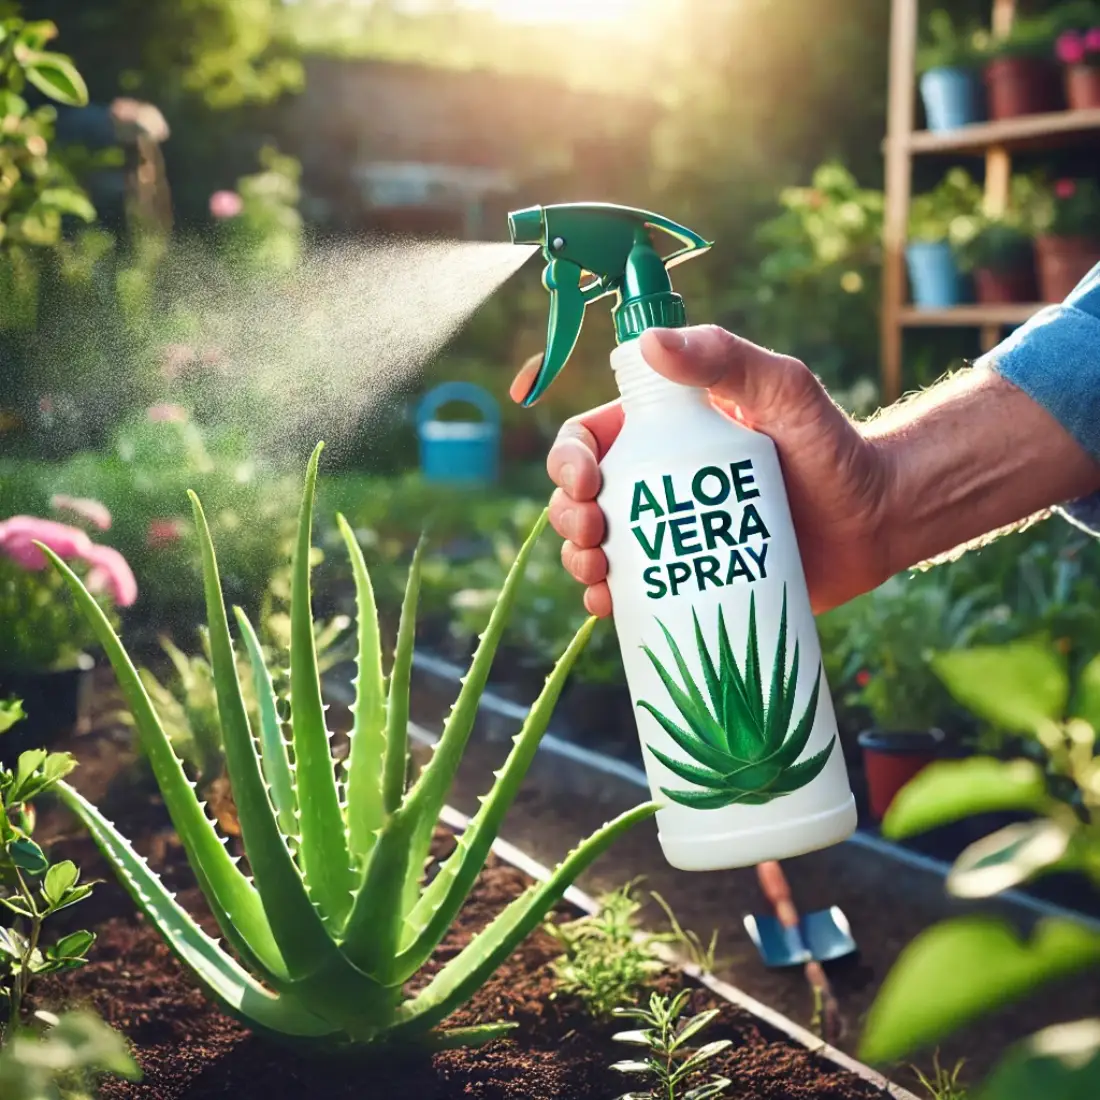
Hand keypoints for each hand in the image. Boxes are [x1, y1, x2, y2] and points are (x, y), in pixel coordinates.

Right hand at [522, 326, 893, 617]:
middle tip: (594, 532)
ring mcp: (668, 536)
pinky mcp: (686, 581)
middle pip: (581, 497)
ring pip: (596, 547)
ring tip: (599, 575)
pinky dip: (606, 601)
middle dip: (569, 516)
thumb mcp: (783, 389)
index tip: (588, 481)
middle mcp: (655, 482)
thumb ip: (726, 358)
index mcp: (663, 433)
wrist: (875, 522)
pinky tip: (609, 606)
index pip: (591, 437)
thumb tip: (651, 342)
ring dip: (578, 561)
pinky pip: (631, 594)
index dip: (569, 459)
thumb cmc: (832, 445)